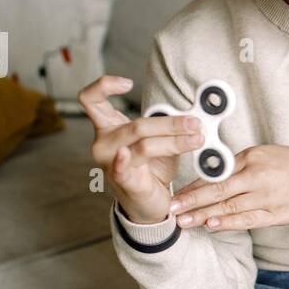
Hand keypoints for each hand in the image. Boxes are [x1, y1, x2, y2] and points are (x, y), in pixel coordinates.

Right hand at [79, 74, 205, 223]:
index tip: (128, 83)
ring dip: (175, 139)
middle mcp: (104, 143)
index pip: (91, 99)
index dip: (104, 85)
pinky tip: (124, 154)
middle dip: (171, 124)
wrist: (149, 205)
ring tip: (196, 138)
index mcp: (108, 128)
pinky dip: (121, 161)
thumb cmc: (151, 171)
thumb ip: (166, 127)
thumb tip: (193, 116)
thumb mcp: (158, 141)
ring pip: (143, 142)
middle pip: (137, 124)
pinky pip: (120, 168)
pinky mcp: (121, 181)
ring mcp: (110, 162)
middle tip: (195, 124)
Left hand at [168, 144, 288, 229]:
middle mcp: (257, 175)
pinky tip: (212, 225)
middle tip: (171, 209)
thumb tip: (215, 178)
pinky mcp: (277, 212)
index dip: (193, 185)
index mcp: (253, 157)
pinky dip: (228, 222)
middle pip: (217, 189)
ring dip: (203, 215)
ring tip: (184, 222)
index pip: (216, 172)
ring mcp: (267, 195)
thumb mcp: (268, 155)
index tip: (175, 194)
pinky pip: (248, 219)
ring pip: (228, 206)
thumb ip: (242, 166)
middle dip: (191, 201)